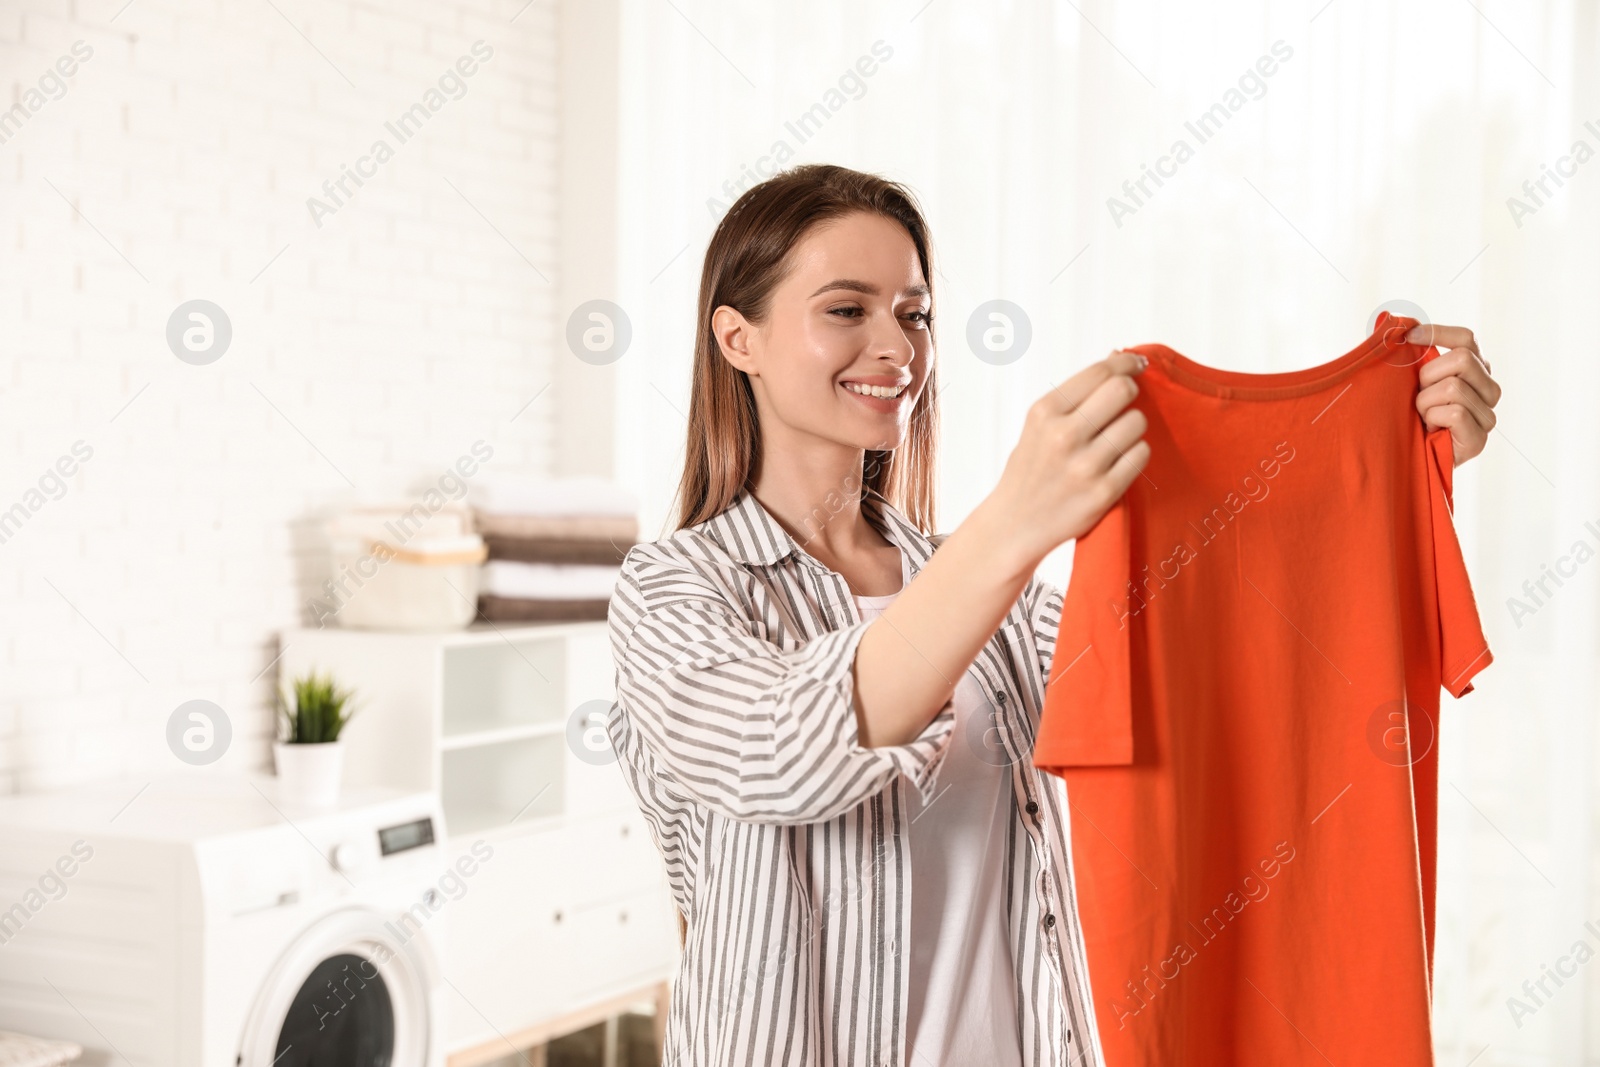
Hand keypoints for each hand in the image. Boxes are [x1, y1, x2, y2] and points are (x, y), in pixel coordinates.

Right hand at [984, 349, 1150, 569]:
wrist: (1014, 524)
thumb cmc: (1031, 469)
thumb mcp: (1039, 425)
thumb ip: (1076, 396)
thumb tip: (1118, 358)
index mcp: (1044, 413)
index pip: (1099, 372)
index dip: (1126, 362)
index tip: (1136, 363)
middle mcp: (1063, 436)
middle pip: (1122, 390)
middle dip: (1130, 392)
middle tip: (1122, 405)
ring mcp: (1084, 465)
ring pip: (1136, 422)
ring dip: (1131, 429)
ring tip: (1113, 442)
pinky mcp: (1103, 491)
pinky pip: (1140, 455)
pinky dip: (1134, 455)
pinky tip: (1117, 463)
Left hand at [1409, 323, 1499, 467]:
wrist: (1405, 460)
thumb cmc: (1407, 417)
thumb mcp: (1409, 381)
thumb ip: (1410, 354)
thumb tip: (1392, 321)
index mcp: (1475, 371)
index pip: (1467, 338)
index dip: (1438, 332)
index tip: (1409, 337)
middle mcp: (1489, 390)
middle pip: (1462, 359)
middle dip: (1428, 376)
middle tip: (1418, 398)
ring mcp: (1488, 415)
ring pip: (1454, 387)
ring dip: (1425, 402)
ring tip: (1423, 418)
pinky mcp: (1479, 438)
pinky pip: (1454, 412)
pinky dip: (1433, 418)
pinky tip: (1430, 430)